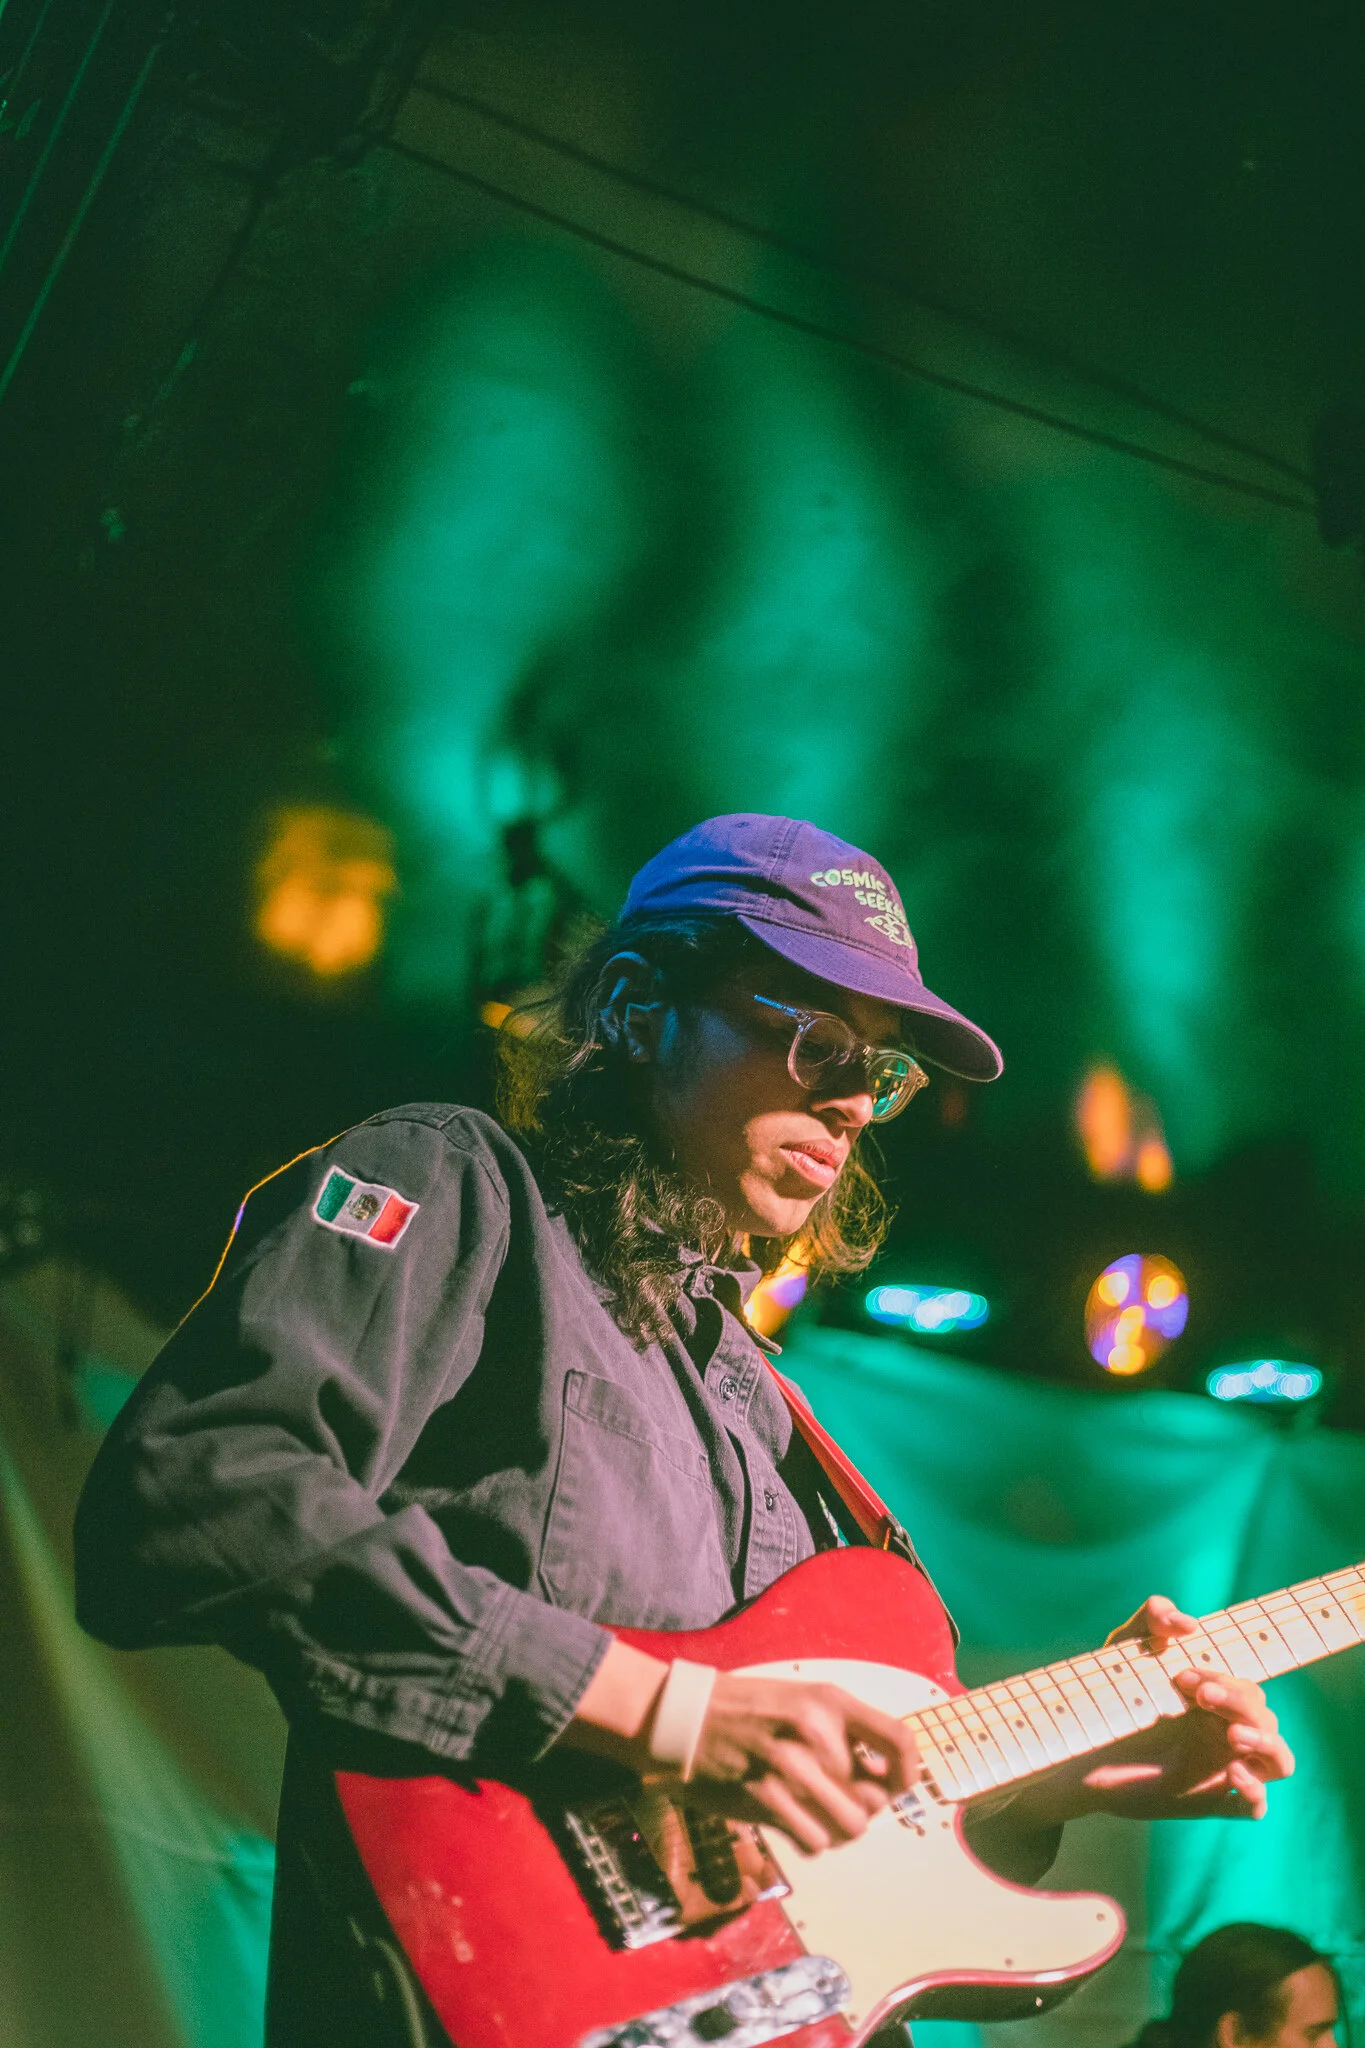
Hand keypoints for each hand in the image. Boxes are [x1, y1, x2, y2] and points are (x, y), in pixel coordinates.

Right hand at [679, 1670, 923, 1853]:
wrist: (687, 1718)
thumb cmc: (749, 1710)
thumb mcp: (802, 1700)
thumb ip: (843, 1732)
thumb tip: (883, 1781)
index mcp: (830, 1702)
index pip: (899, 1739)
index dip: (909, 1771)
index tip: (899, 1784)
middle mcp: (816, 1734)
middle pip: (876, 1797)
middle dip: (864, 1805)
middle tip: (842, 1799)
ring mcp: (791, 1769)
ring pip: (851, 1827)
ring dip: (839, 1827)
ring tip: (820, 1814)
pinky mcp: (766, 1800)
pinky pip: (815, 1841)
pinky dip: (812, 1839)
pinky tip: (795, 1820)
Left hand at [1009, 1594, 1294, 1829]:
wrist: (1079, 1751)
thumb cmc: (1109, 1697)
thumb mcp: (1128, 1649)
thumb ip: (1153, 1618)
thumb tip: (1188, 1622)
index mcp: (1216, 1700)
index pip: (1248, 1687)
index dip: (1227, 1680)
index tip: (1186, 1675)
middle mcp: (1226, 1733)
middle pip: (1263, 1716)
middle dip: (1236, 1702)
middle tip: (1197, 1695)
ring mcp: (1222, 1769)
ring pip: (1278, 1759)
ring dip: (1266, 1743)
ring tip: (1233, 1736)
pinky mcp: (1209, 1802)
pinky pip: (1254, 1808)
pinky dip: (1255, 1793)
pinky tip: (1233, 1775)